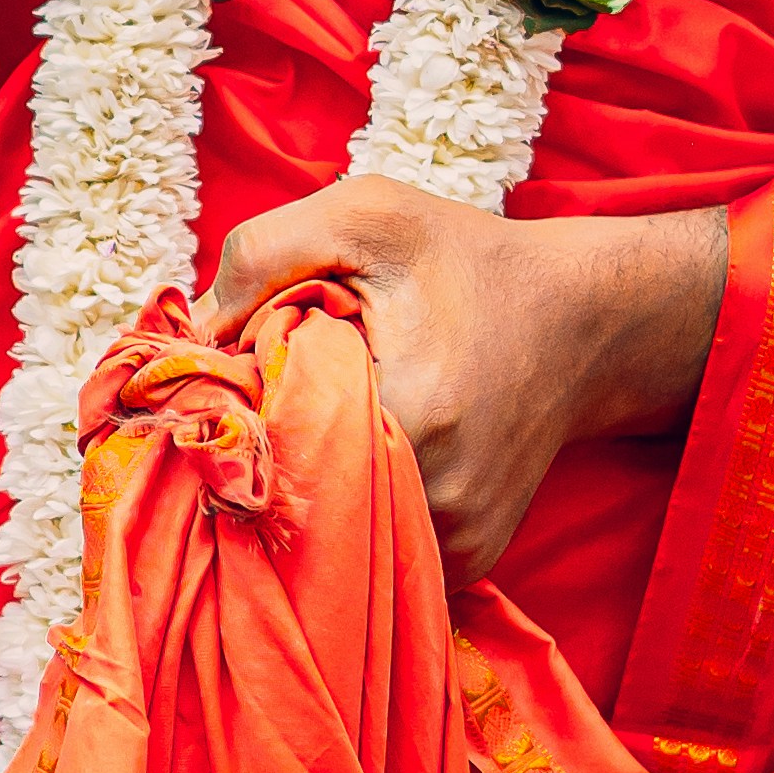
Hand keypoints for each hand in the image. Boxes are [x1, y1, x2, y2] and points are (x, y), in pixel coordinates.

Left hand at [198, 175, 726, 579]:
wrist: (585, 321)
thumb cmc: (469, 260)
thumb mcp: (368, 214)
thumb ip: (264, 253)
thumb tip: (188, 337)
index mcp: (409, 410)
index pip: (267, 441)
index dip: (237, 408)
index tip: (238, 377)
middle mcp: (436, 495)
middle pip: (298, 498)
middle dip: (270, 451)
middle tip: (280, 398)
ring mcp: (458, 539)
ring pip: (340, 534)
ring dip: (316, 486)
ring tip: (337, 422)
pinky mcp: (471, 558)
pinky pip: (383, 549)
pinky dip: (362, 510)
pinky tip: (372, 457)